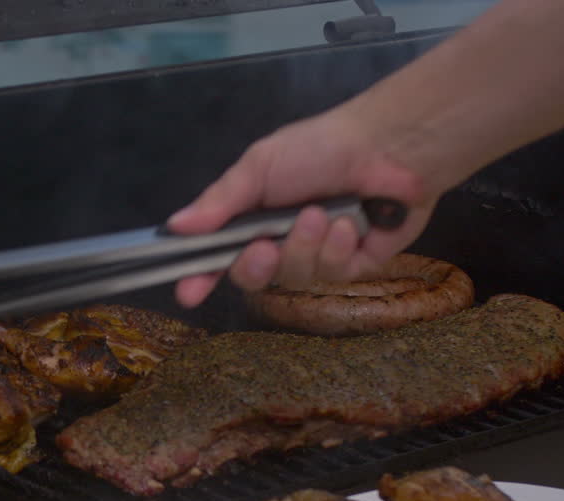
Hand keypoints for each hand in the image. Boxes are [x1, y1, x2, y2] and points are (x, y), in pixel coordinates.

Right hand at [167, 98, 438, 307]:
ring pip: (296, 276)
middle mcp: (281, 241)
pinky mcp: (353, 265)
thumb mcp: (260, 166)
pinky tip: (350, 224)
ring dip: (305, 245)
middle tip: (264, 247)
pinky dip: (337, 247)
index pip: (218, 256)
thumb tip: (175, 227)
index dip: (200, 276)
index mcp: (252, 217)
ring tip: (323, 213)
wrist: (388, 145)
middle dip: (257, 265)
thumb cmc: (320, 147)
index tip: (187, 292)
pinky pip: (333, 274)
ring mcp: (317, 255)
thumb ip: (220, 201)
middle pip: (254, 277)